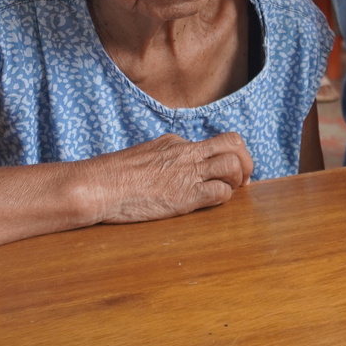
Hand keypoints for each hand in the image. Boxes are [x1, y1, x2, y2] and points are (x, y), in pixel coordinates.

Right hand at [88, 132, 254, 224]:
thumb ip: (162, 159)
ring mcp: (187, 173)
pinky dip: (224, 197)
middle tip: (244, 179)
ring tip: (232, 190)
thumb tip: (170, 169)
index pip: (213, 142)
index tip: (227, 171)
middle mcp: (186, 153)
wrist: (99, 185)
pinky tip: (213, 202)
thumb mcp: (142, 156)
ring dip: (238, 179)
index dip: (227, 156)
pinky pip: (220, 192)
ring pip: (232, 165)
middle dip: (246, 160)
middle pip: (233, 143)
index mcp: (175, 143)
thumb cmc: (112, 176)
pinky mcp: (186, 196)